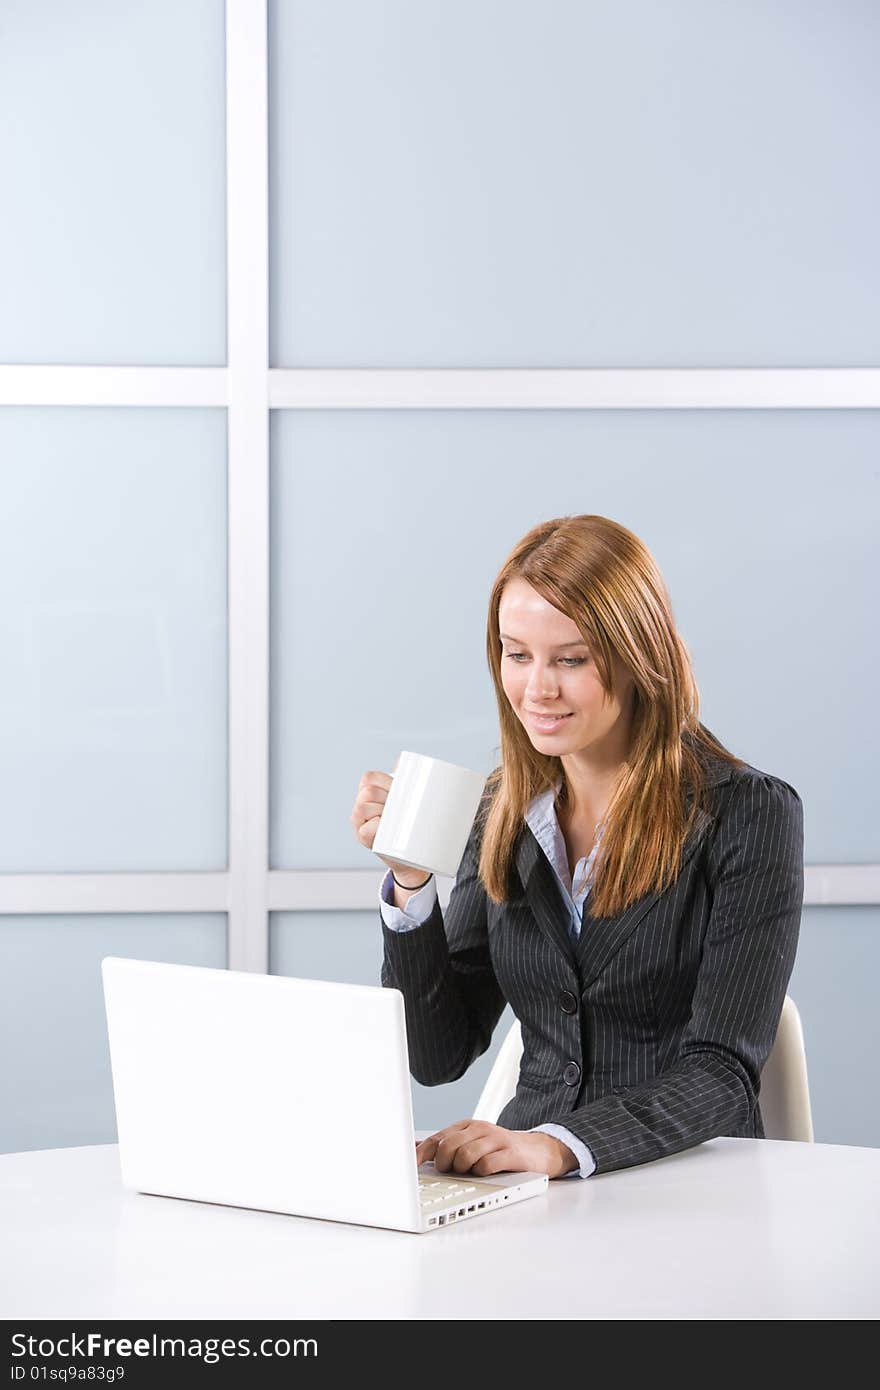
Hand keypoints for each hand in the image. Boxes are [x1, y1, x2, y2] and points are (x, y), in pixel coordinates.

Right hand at [350, 770, 418, 881]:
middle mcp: (360, 806)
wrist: (411, 855)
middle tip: (401, 807)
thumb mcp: (408, 800)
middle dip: (385, 797)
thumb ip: (406, 781)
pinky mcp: (364, 839)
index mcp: (369, 792)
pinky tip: (383, 827)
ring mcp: (360, 823)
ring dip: (380, 810)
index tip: (398, 789)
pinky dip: (375, 827)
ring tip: (395, 817)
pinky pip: (365, 830)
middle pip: (368, 792)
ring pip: (363, 807)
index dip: (385, 781)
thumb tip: (410, 763)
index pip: (370, 778)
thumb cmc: (409, 823)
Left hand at [415, 1120, 577, 1179]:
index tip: (412, 1168)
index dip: (422, 1154)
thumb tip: (413, 1148)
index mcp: (466, 1126)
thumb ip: (445, 1146)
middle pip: (448, 1147)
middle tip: (453, 1172)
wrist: (536, 1151)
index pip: (437, 1138)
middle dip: (445, 1164)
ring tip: (471, 1172)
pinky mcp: (510, 1153)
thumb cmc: (498, 1151)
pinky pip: (487, 1164)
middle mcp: (480, 1129)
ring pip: (465, 1156)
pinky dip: (482, 1172)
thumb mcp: (470, 1144)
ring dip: (464, 1170)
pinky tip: (487, 1172)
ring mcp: (496, 1139)